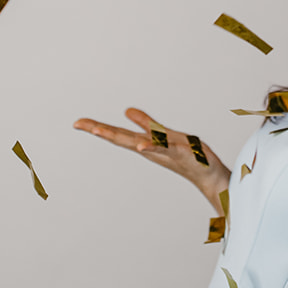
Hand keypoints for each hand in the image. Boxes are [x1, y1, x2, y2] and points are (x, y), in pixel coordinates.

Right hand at [74, 108, 230, 211]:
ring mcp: (165, 151)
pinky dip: (153, 146)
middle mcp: (152, 149)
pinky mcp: (182, 152)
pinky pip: (165, 148)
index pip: (118, 134)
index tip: (77, 123)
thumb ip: (147, 124)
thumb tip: (128, 112)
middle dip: (100, 130)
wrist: (210, 175)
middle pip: (122, 138)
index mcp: (146, 144)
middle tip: (79, 124)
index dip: (98, 128)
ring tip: (100, 131)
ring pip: (140, 142)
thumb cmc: (189, 156)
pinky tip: (142, 145)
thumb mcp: (165, 136)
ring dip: (120, 137)